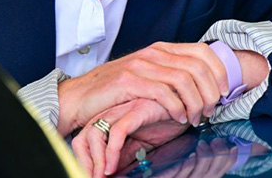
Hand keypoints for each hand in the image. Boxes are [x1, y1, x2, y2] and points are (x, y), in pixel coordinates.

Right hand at [57, 42, 230, 135]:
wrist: (83, 95)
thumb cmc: (119, 90)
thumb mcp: (149, 74)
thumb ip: (172, 74)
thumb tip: (204, 85)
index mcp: (162, 49)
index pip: (201, 50)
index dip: (218, 70)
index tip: (224, 91)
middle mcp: (154, 52)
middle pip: (197, 66)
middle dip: (210, 91)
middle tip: (210, 111)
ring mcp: (141, 64)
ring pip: (183, 80)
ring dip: (195, 102)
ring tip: (194, 118)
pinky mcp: (129, 80)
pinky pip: (163, 92)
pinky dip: (176, 108)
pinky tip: (177, 118)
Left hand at [72, 98, 188, 176]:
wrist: (187, 101)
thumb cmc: (166, 117)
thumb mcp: (143, 140)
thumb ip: (128, 151)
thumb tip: (114, 172)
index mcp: (112, 116)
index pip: (85, 138)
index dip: (84, 159)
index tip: (90, 176)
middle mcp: (114, 110)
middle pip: (85, 135)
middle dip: (85, 163)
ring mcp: (124, 108)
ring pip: (95, 133)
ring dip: (95, 162)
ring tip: (102, 177)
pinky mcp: (137, 108)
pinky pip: (117, 131)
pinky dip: (111, 152)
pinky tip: (113, 167)